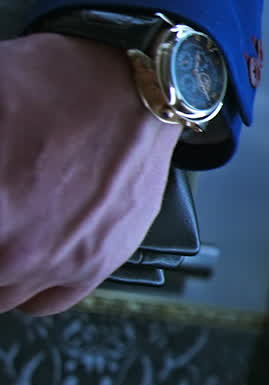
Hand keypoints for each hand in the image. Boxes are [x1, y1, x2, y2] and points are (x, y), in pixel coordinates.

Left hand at [0, 33, 179, 314]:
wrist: (139, 85)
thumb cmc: (62, 85)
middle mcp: (24, 247)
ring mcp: (66, 260)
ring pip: (6, 296)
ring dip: (3, 271)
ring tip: (7, 239)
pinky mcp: (103, 258)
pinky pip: (52, 299)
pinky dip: (35, 285)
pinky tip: (30, 256)